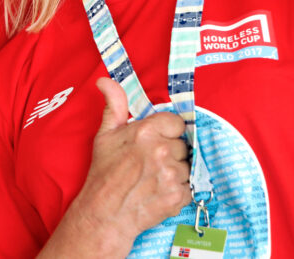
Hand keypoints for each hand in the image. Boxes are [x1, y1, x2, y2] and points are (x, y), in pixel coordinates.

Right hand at [41, 77, 190, 257]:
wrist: (106, 213)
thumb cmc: (104, 173)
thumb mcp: (105, 134)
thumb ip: (114, 104)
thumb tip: (105, 81)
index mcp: (145, 131)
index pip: (176, 123)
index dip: (167, 132)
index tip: (157, 140)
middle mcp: (161, 150)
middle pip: (182, 145)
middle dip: (170, 152)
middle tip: (151, 163)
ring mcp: (171, 174)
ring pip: (187, 166)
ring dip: (175, 172)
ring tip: (154, 178)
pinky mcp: (178, 195)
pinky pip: (189, 186)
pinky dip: (178, 190)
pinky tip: (160, 191)